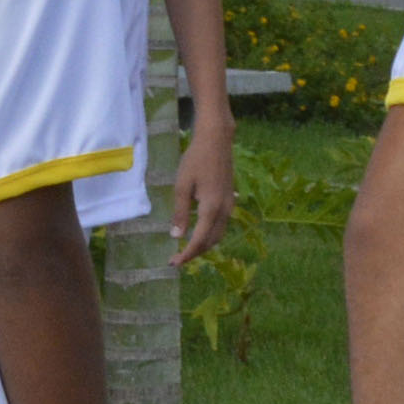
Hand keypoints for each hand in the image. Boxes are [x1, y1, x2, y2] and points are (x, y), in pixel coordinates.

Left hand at [172, 120, 234, 263]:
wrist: (217, 141)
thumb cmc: (195, 160)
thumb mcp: (182, 186)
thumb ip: (180, 213)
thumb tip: (177, 236)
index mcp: (212, 209)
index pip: (199, 240)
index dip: (186, 255)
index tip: (173, 263)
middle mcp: (225, 211)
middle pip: (212, 242)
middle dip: (195, 253)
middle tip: (176, 259)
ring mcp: (230, 206)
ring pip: (218, 235)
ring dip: (203, 245)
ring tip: (186, 249)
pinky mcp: (230, 200)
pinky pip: (221, 225)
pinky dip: (210, 234)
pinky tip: (198, 232)